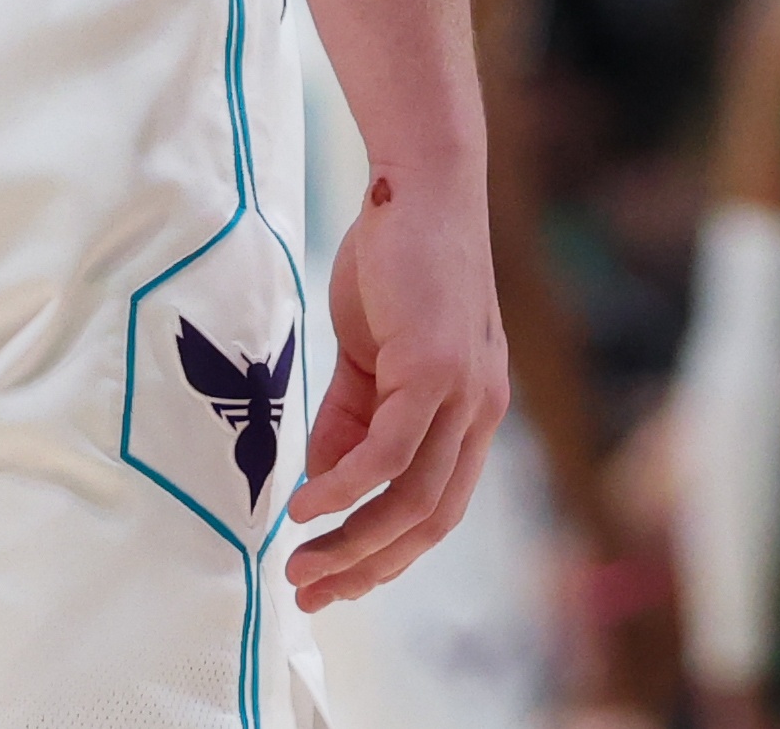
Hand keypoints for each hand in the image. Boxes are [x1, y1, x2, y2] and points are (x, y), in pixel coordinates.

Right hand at [292, 169, 512, 607]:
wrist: (418, 186)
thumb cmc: (395, 265)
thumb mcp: (369, 358)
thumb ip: (349, 420)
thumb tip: (318, 484)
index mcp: (471, 414)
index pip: (436, 510)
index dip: (384, 554)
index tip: (331, 581)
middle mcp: (480, 413)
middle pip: (429, 521)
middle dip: (366, 566)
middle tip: (308, 592)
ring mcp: (466, 393)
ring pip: (413, 498)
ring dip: (352, 539)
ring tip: (299, 559)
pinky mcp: (438, 369)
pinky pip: (389, 451)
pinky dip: (345, 485)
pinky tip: (307, 502)